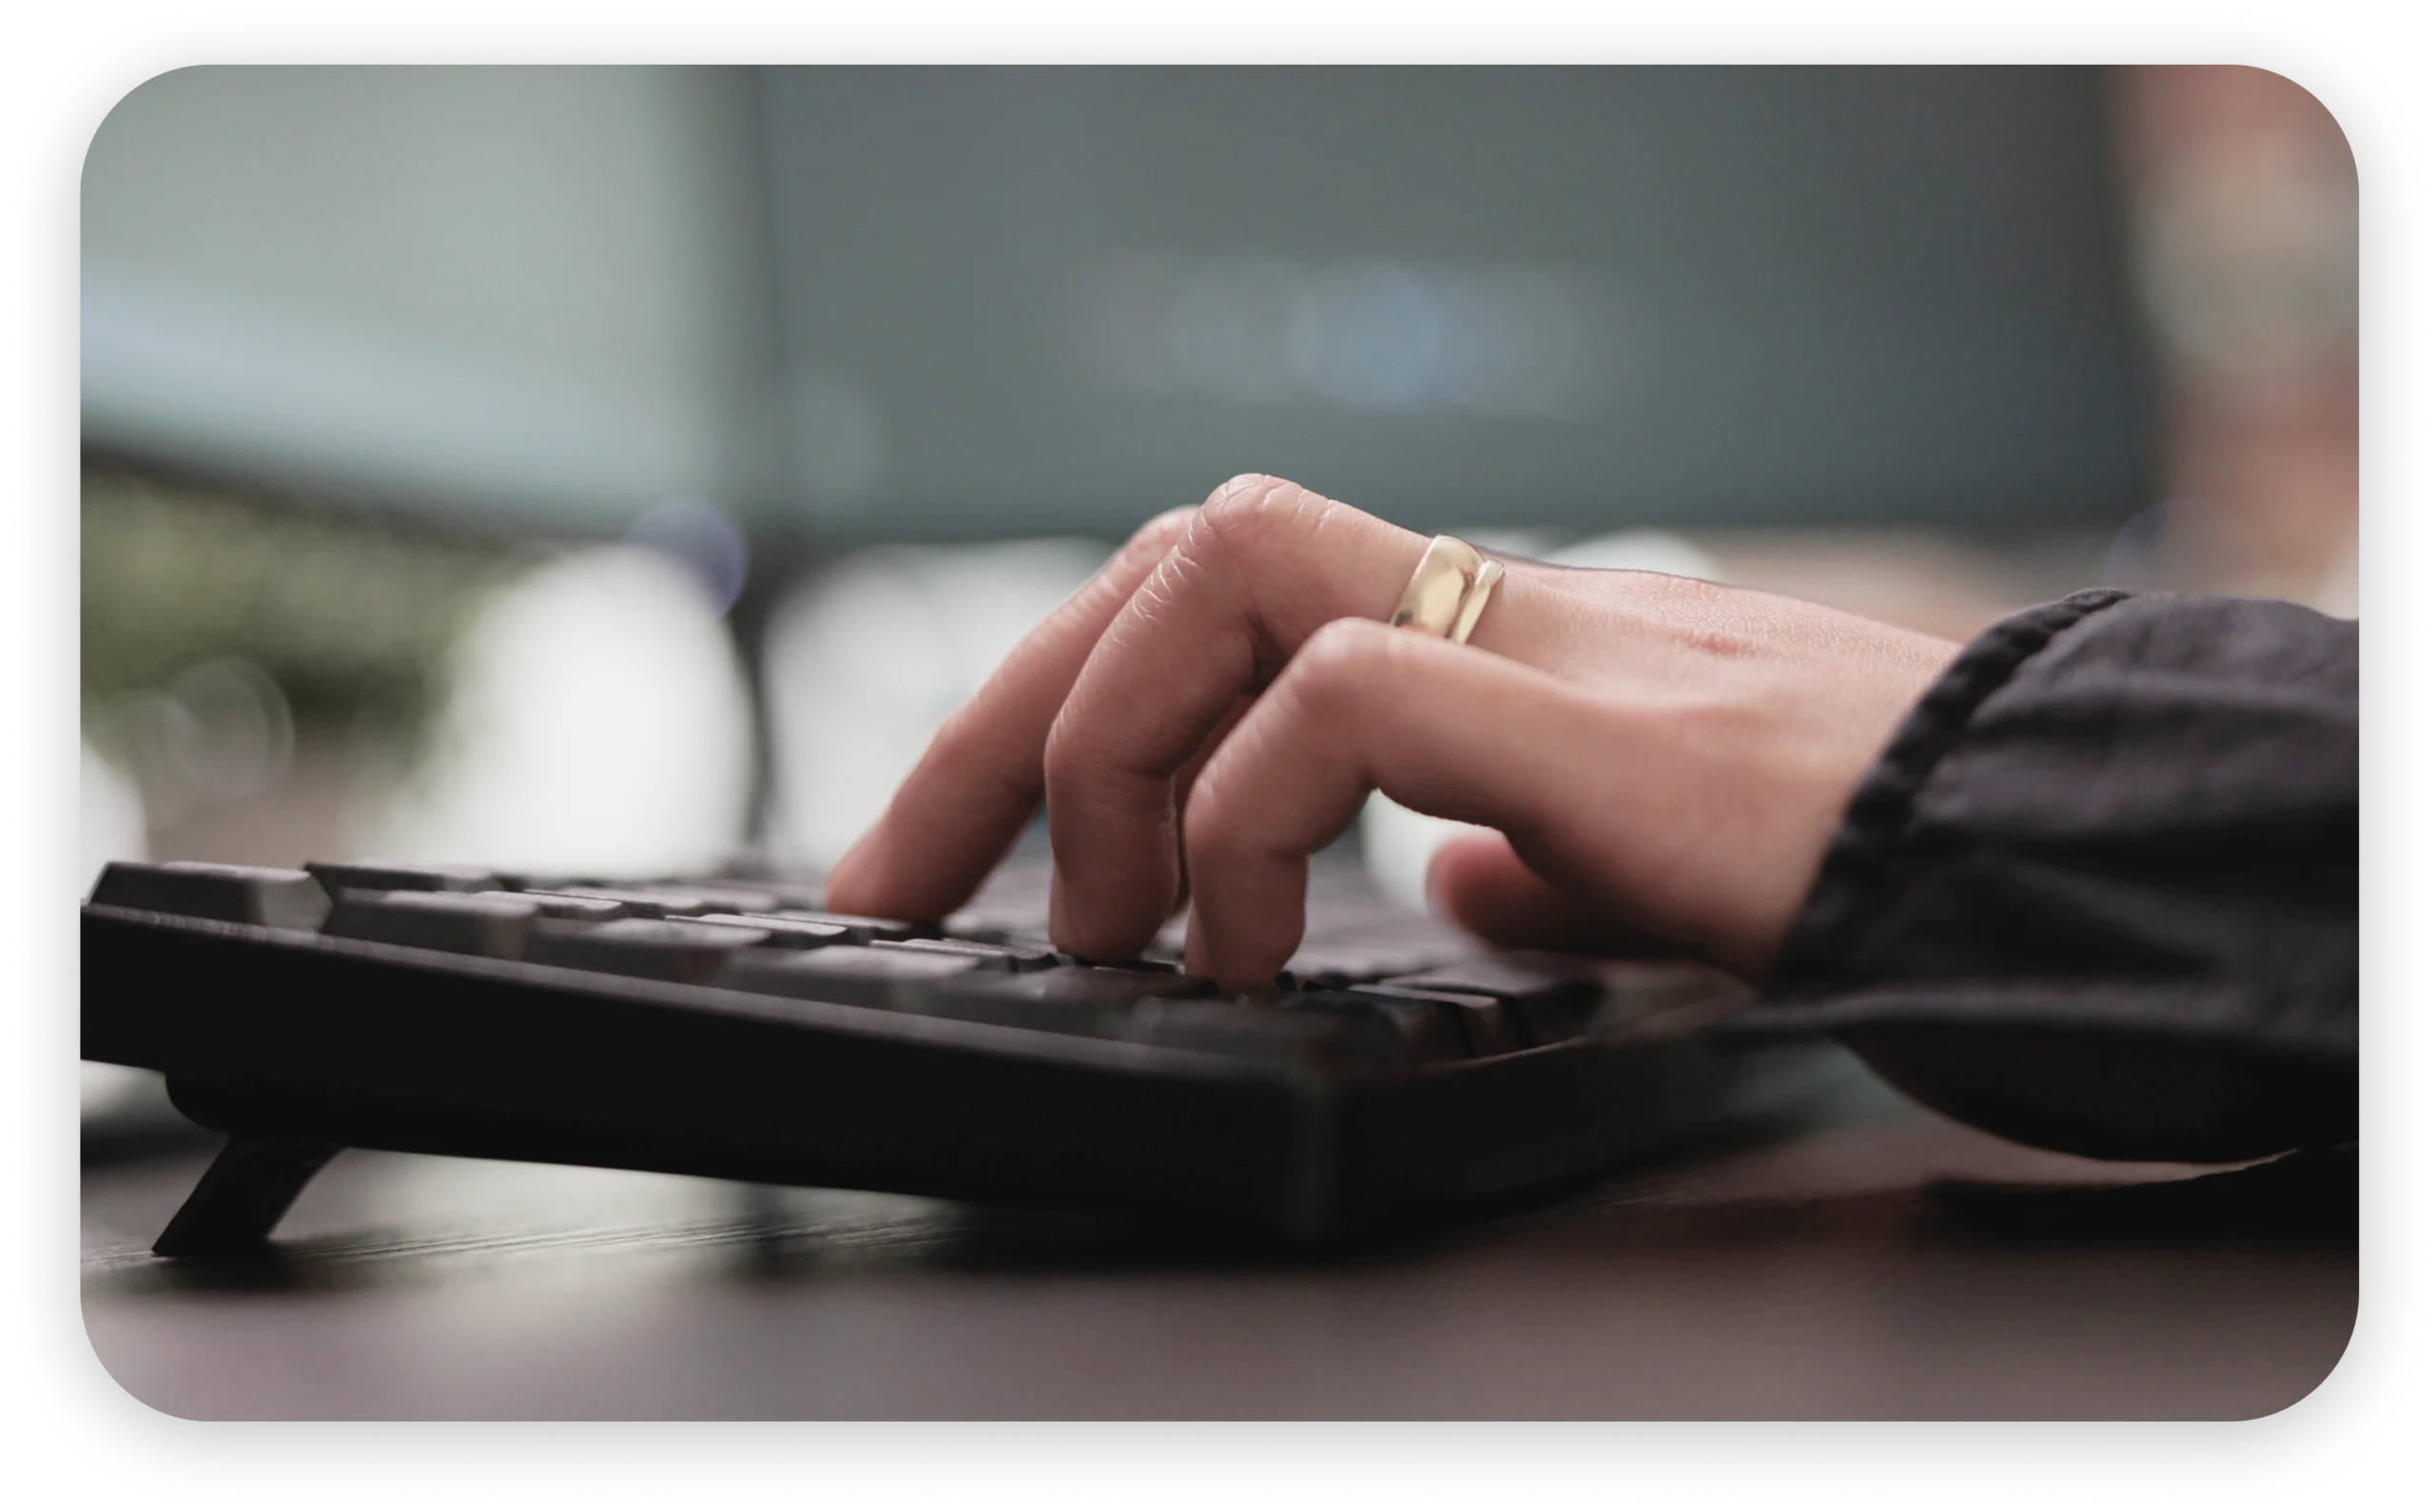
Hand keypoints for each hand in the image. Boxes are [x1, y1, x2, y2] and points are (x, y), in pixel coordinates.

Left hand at [824, 475, 1961, 991]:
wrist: (2040, 847)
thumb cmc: (1862, 855)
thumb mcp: (1648, 865)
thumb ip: (1533, 856)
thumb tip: (1434, 887)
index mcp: (1489, 638)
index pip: (1215, 593)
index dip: (1057, 704)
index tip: (953, 851)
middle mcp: (1490, 606)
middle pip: (1176, 552)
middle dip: (1004, 713)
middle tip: (901, 879)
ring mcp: (1536, 640)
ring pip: (1223, 563)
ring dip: (1109, 753)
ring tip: (1107, 930)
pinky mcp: (1591, 717)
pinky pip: (1345, 697)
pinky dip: (1246, 823)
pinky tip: (1251, 958)